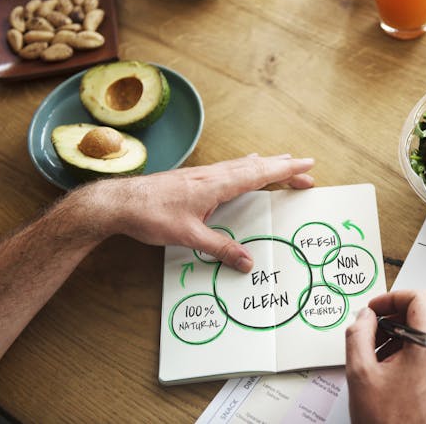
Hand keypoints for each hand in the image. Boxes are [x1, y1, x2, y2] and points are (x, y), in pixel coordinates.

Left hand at [78, 154, 314, 271]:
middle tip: (306, 170)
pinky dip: (246, 166)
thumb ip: (220, 248)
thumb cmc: (151, 215)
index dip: (286, 170)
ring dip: (266, 165)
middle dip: (283, 167)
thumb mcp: (189, 236)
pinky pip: (230, 167)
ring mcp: (203, 174)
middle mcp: (213, 174)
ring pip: (243, 165)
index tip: (307, 166)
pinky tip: (244, 166)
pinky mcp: (194, 178)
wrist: (119, 202)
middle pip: (256, 166)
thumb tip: (247, 263)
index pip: (260, 173)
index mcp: (217, 184)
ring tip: (282, 163)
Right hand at [345, 290, 425, 423]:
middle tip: (368, 334)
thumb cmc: (387, 422)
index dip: (392, 297)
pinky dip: (406, 354)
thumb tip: (364, 316)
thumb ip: (358, 334)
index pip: (420, 298)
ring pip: (422, 337)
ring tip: (374, 359)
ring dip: (396, 339)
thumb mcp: (360, 373)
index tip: (374, 309)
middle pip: (420, 316)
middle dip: (390, 320)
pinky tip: (386, 373)